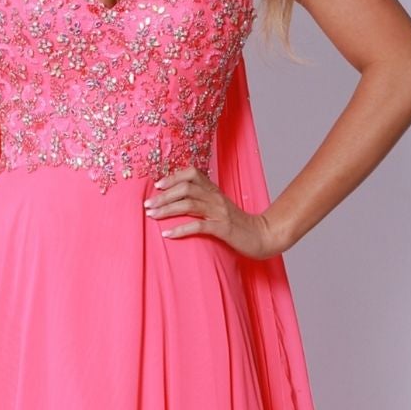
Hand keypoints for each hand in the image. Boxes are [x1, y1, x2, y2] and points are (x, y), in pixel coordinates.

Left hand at [143, 168, 288, 259]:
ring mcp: (219, 212)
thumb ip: (203, 201)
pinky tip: (167, 234)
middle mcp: (216, 198)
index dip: (173, 177)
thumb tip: (179, 200)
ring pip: (189, 204)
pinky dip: (180, 230)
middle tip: (147, 204)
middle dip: (163, 195)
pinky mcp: (223, 228)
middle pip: (186, 188)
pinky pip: (198, 226)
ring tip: (152, 216)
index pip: (192, 173)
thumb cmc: (238, 225)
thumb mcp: (220, 208)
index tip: (158, 185)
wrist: (262, 236)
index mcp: (214, 191)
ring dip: (167, 209)